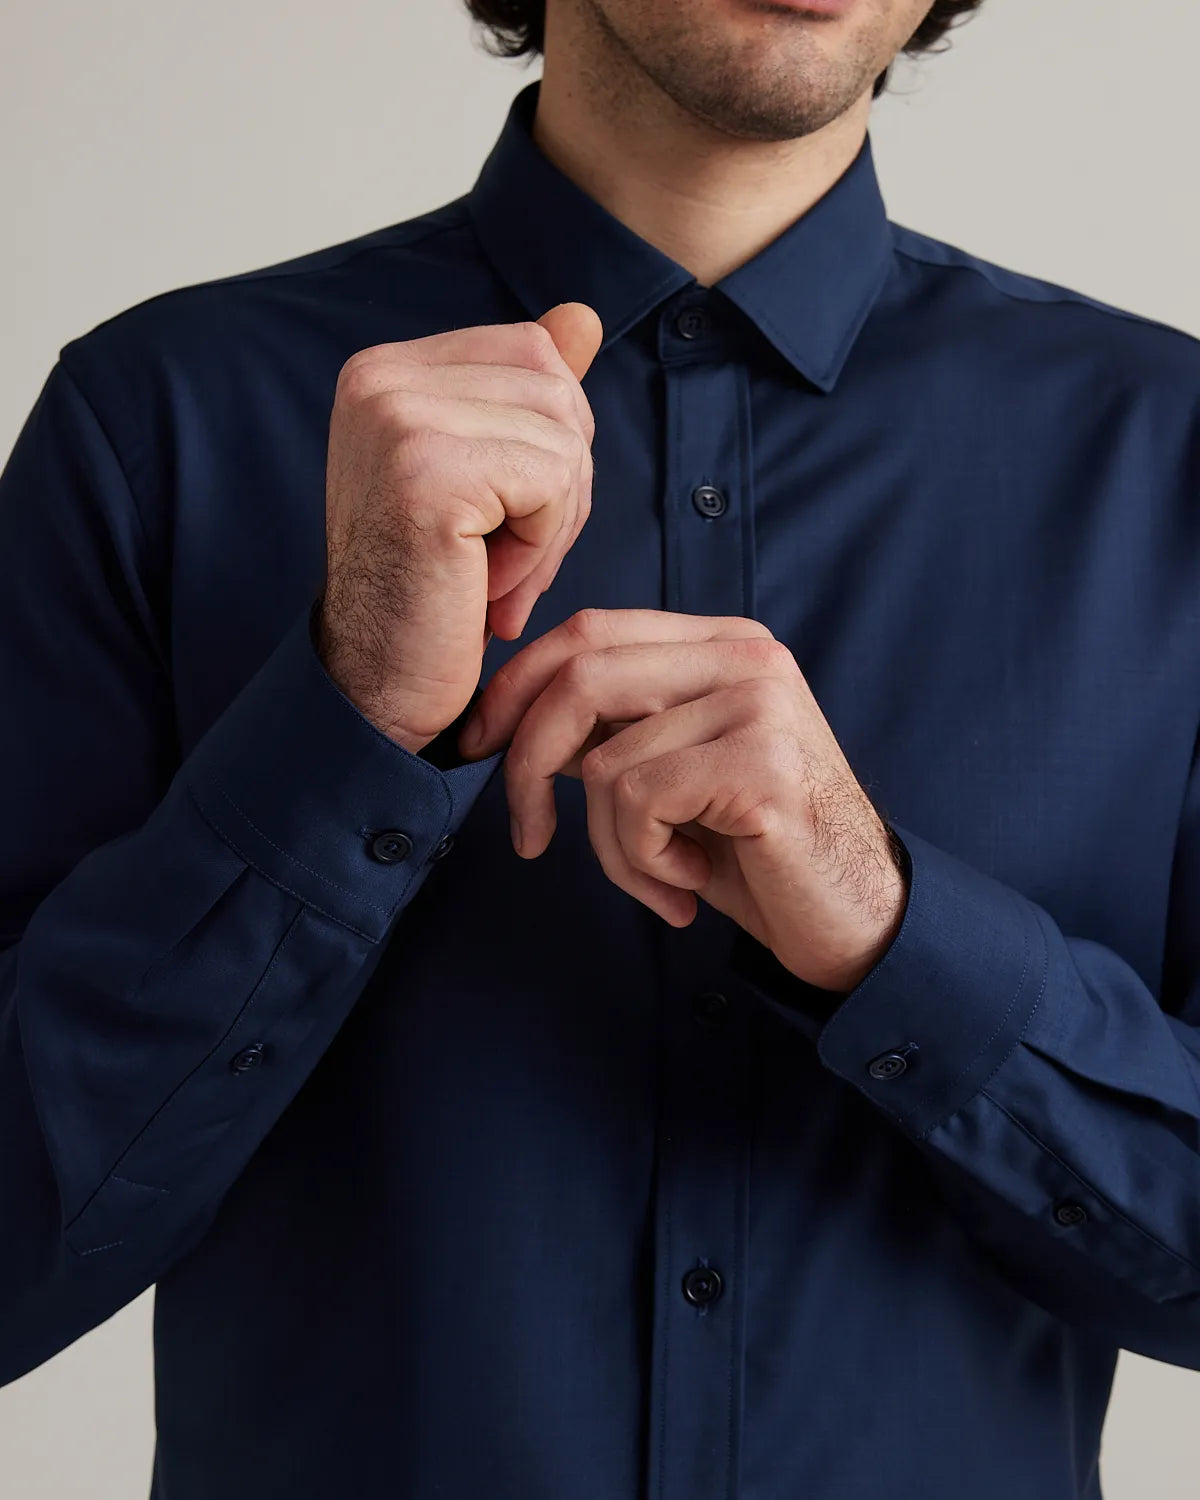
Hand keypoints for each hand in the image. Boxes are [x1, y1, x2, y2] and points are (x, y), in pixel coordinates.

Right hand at [316, 302, 602, 751]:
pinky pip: (553, 480)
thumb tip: (583, 315)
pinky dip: (540, 546)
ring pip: (564, 437)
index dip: (551, 444)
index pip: (534, 353)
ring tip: (492, 574)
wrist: (376, 684)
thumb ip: (526, 396)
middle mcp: (379, 377)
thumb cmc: (432, 592)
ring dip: (552, 523)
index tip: (502, 517)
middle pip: (557, 389)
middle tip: (505, 558)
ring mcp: (397, 417)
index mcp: (385, 370)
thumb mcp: (487, 480)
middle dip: (561, 486)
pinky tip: (487, 585)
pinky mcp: (426, 469)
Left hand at [458, 609, 908, 992]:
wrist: (857, 919)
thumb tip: (513, 716)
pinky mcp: (761, 764)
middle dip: (526, 764)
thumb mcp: (675, 772)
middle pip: (580, 676)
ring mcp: (758, 704)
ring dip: (612, 847)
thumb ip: (615, 727)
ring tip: (665, 878)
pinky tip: (692, 884)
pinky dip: (643, 864)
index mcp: (723, 644)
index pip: (589, 630)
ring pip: (605, 761)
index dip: (515, 685)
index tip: (476, 743)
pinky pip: (638, 805)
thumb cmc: (756, 852)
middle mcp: (746, 657)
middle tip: (529, 837)